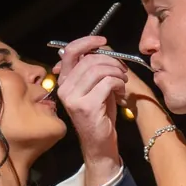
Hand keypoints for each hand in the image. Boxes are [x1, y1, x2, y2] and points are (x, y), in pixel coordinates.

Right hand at [54, 35, 126, 185]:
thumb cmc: (99, 115)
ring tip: (122, 82)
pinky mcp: (86, 106)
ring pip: (99, 69)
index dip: (88, 42)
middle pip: (89, 59)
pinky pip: (108, 82)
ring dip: (117, 72)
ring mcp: (73, 98)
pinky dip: (119, 83)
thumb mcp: (94, 87)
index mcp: (63, 81)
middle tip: (122, 70)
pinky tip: (121, 92)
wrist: (100, 144)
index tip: (103, 41)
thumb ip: (92, 68)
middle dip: (111, 61)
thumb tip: (100, 47)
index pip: (70, 51)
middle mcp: (64, 88)